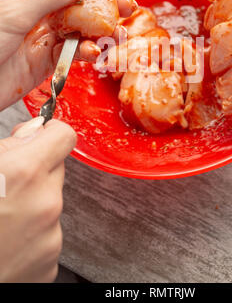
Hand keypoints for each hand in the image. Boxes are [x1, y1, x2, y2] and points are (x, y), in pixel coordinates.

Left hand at [0, 0, 135, 110]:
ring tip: (118, 30)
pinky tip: (95, 52)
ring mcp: (45, 36)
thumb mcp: (14, 13)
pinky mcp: (49, 60)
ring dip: (103, 29)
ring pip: (82, 27)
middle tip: (125, 1)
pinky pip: (76, 52)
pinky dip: (89, 52)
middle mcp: (37, 12)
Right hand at [0, 117, 75, 282]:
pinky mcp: (49, 261)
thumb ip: (10, 143)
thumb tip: (35, 130)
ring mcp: (50, 236)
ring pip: (51, 202)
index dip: (50, 134)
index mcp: (26, 172)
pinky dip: (31, 233)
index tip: (39, 139)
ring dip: (32, 203)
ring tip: (0, 217)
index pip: (64, 136)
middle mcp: (46, 203)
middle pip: (57, 169)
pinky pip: (48, 233)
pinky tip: (5, 240)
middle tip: (5, 185)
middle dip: (35, 171)